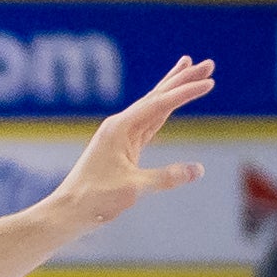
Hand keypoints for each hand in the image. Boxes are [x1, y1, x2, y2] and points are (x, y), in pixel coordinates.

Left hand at [43, 54, 212, 235]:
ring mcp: (121, 135)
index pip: (159, 104)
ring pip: (153, 106)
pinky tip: (170, 102)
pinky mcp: (123, 147)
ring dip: (173, 89)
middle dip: (182, 80)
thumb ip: (165, 178)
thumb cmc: (93, 200)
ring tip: (191, 70)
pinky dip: (163, 109)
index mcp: (119, 129)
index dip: (185, 92)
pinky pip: (149, 121)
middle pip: (157, 96)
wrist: (67, 212)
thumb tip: (197, 170)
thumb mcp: (132, 188)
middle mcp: (119, 126)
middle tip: (208, 64)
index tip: (210, 82)